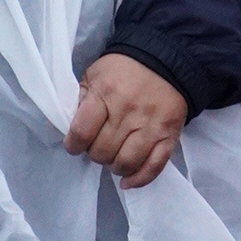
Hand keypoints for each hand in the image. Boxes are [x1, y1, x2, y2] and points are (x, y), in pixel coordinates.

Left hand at [64, 56, 189, 190]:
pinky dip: (139, 179)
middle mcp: (128, 112)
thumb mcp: (94, 75)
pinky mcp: (169, 135)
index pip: (82, 132)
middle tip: (98, 146)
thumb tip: (71, 130)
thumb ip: (81, 101)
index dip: (73, 145)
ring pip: (126, 163)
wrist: (166, 60)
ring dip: (114, 167)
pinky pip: (154, 167)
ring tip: (113, 158)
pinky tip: (128, 180)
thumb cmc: (123, 69)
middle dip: (95, 154)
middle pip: (102, 152)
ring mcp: (151, 126)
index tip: (74, 145)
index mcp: (106, 94)